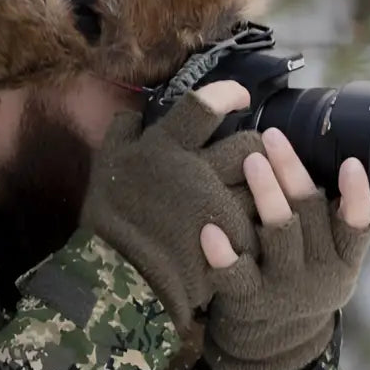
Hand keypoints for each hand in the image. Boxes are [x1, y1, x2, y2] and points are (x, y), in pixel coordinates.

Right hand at [80, 80, 264, 329]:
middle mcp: (199, 171)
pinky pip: (259, 226)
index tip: (240, 99)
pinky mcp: (232, 242)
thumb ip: (123, 129)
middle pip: (251, 147)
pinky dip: (257, 225)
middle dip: (254, 149)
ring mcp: (218, 209)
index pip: (206, 105)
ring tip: (252, 194)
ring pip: (263, 187)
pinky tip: (248, 229)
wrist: (110, 275)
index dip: (229, 94)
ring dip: (262, 188)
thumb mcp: (106, 161)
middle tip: (250, 157)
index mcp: (167, 147)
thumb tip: (136, 110)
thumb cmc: (109, 214)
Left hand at [197, 127, 369, 369]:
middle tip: (273, 138)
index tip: (349, 163)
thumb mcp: (329, 258)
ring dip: (266, 196)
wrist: (272, 342)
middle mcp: (320, 275)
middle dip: (292, 173)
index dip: (357, 196)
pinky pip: (236, 274)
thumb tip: (346, 155)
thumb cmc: (299, 276)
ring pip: (278, 235)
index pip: (357, 225)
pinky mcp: (249, 300)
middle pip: (309, 215)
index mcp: (344, 259)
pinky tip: (210, 230)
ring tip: (250, 161)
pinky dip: (224, 253)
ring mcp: (284, 288)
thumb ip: (335, 220)